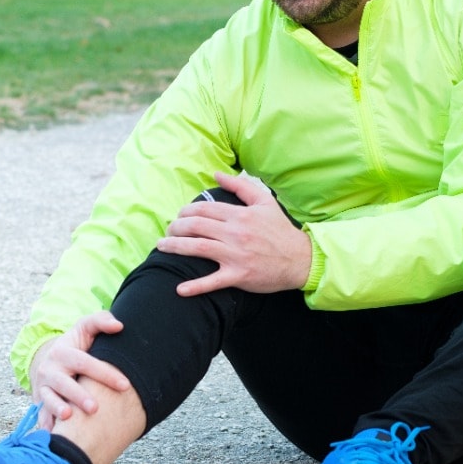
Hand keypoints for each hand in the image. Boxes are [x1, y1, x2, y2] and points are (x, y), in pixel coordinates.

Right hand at [30, 311, 130, 429]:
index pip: (85, 363)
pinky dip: (45, 424)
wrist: (49, 359)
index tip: (125, 385)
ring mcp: (43, 387)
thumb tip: (119, 326)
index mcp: (63, 352)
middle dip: (79, 396)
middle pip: (64, 383)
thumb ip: (101, 322)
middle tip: (96, 408)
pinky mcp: (39, 402)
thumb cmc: (76, 345)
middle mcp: (50, 370)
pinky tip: (52, 434)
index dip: (105, 373)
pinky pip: (40, 415)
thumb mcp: (85, 329)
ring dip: (57, 409)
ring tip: (68, 416)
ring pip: (49, 399)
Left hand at [156, 171, 311, 296]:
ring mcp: (236, 255)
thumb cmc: (280, 231)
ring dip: (174, 247)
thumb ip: (240, 186)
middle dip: (175, 227)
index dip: (185, 211)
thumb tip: (217, 173)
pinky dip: (195, 286)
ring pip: (197, 248)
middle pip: (195, 226)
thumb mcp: (264, 202)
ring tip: (162, 247)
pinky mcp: (238, 275)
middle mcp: (235, 233)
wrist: (300, 259)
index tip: (179, 216)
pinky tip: (179, 289)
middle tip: (168, 230)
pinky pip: (212, 282)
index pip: (203, 208)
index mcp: (240, 215)